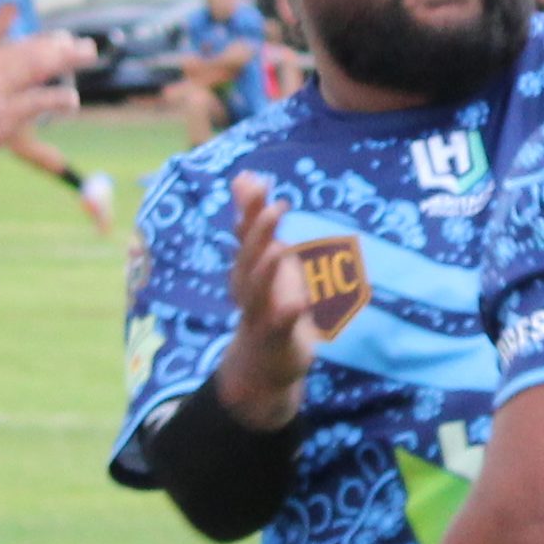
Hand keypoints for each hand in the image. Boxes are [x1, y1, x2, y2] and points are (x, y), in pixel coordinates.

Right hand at [0, 35, 98, 185]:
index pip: (7, 46)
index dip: (34, 41)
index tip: (54, 37)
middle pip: (28, 52)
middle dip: (58, 46)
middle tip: (82, 43)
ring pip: (36, 68)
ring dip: (65, 60)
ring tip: (88, 55)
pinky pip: (35, 104)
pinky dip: (56, 99)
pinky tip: (73, 100)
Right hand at [215, 174, 358, 424]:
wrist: (260, 367)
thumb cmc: (265, 306)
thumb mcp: (262, 262)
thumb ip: (253, 221)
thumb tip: (244, 175)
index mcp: (246, 268)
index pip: (245, 233)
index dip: (248, 208)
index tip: (253, 180)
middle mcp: (247, 288)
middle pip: (248, 258)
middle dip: (259, 233)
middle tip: (276, 206)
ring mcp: (258, 315)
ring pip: (257, 291)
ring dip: (266, 270)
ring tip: (280, 248)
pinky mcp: (275, 340)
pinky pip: (279, 326)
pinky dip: (287, 315)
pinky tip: (299, 302)